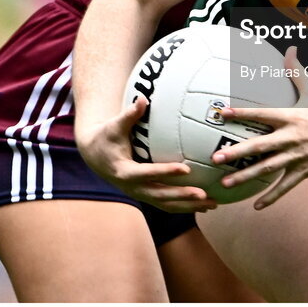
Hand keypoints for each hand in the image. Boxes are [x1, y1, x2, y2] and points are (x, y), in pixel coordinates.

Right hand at [75, 96, 217, 212]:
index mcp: (124, 171)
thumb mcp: (114, 126)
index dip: (166, 172)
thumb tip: (142, 100)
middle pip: (160, 195)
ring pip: (166, 204)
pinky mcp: (146, 195)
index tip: (186, 169)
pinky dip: (185, 206)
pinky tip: (204, 206)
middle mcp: (132, 188)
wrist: (95, 155)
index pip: (147, 173)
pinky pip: (167, 204)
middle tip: (203, 194)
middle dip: (182, 196)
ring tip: (212, 204)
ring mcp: (140, 193)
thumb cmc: (106, 137)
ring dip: (188, 206)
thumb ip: (129, 115)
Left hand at [211, 46, 307, 208]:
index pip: (261, 114)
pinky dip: (271, 197)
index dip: (241, 113)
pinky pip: (285, 186)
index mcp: (291, 116)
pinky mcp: (305, 171)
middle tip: (215, 158)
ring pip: (267, 169)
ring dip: (245, 177)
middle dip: (236, 153)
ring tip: (225, 184)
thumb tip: (290, 48)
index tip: (222, 113)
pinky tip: (256, 207)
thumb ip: (297, 71)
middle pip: (259, 146)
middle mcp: (291, 137)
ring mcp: (297, 156)